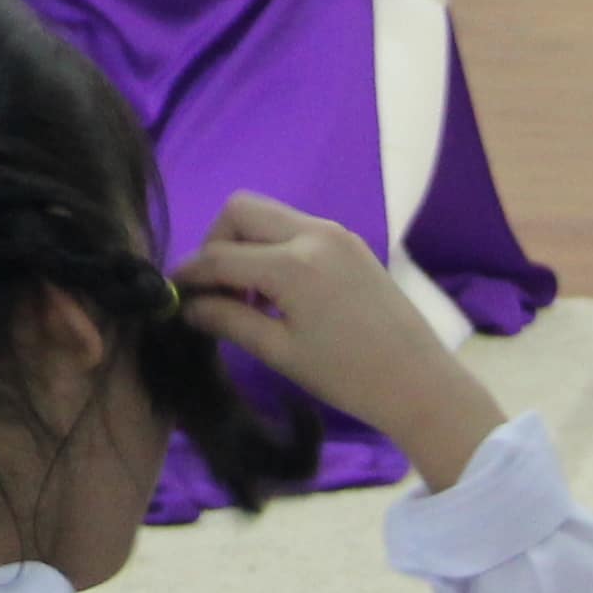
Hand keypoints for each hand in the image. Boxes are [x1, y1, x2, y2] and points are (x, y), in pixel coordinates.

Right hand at [179, 198, 500, 485]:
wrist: (419, 382)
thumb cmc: (346, 376)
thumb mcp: (279, 352)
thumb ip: (228, 320)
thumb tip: (187, 306)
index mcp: (292, 265)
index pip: (219, 256)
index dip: (189, 274)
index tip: (173, 294)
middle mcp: (313, 234)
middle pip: (239, 210)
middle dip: (215, 243)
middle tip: (215, 288)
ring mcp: (335, 233)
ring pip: (268, 213)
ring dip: (245, 243)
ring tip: (247, 295)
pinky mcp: (349, 241)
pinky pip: (295, 227)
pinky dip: (273, 247)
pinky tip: (278, 292)